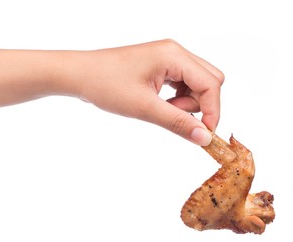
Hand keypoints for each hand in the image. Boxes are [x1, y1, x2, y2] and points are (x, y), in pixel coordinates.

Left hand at [76, 40, 223, 145]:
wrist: (80, 75)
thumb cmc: (106, 85)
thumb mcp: (144, 108)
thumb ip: (177, 122)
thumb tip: (205, 138)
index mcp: (174, 55)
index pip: (211, 83)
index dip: (212, 111)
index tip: (204, 134)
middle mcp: (175, 52)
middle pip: (209, 80)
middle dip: (200, 104)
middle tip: (176, 117)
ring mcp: (167, 57)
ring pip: (196, 83)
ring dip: (187, 102)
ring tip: (161, 109)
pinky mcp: (160, 65)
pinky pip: (182, 83)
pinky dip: (177, 98)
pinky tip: (160, 104)